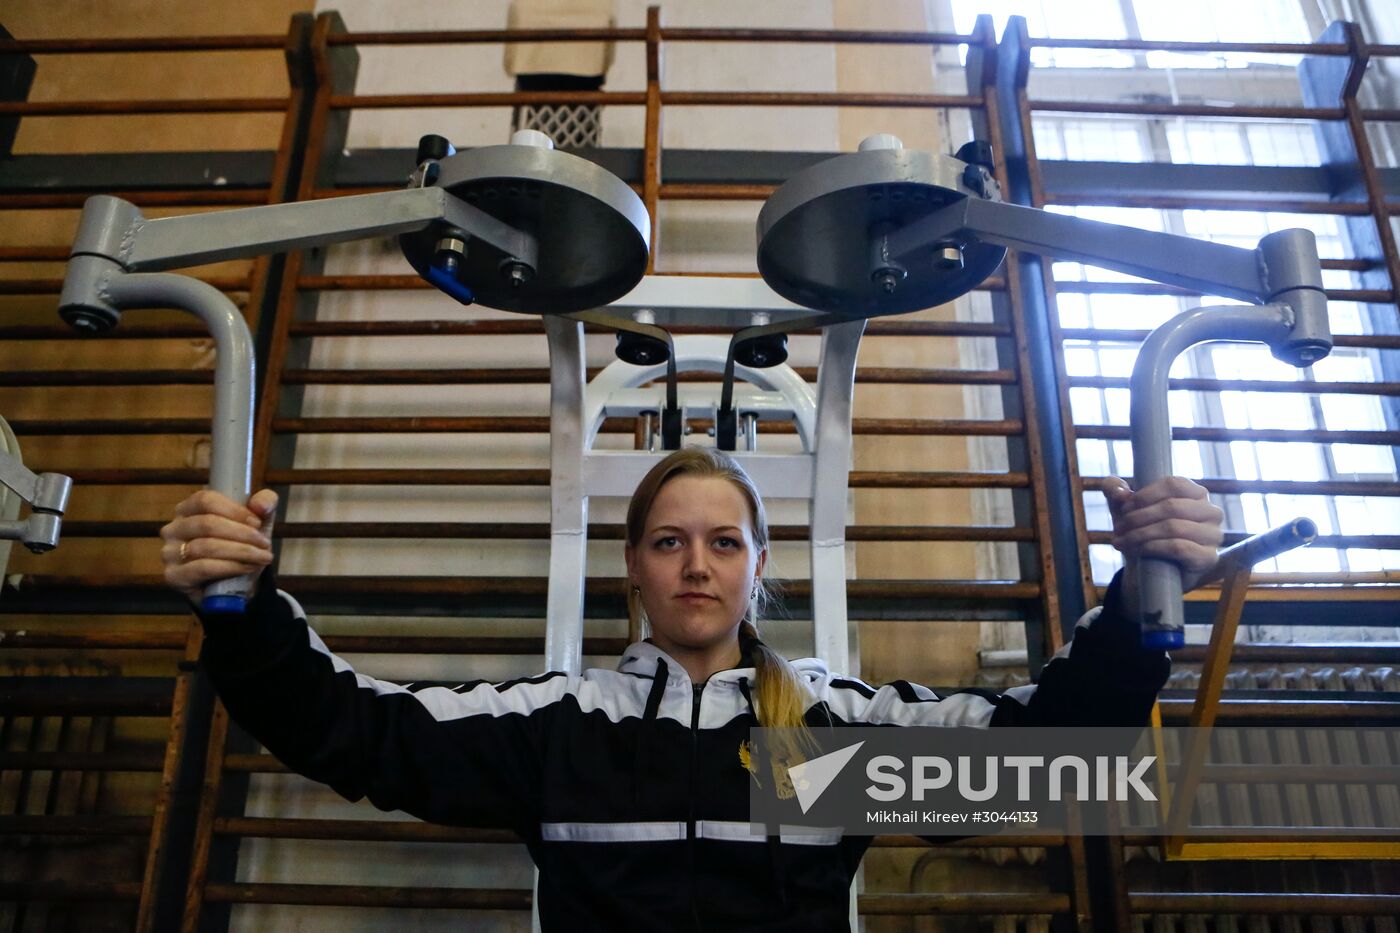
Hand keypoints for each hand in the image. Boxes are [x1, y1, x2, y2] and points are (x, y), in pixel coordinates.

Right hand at [160, 489, 277, 601]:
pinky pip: (202, 568)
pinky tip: (247, 568)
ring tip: (262, 557)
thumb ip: (265, 503)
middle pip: (207, 524)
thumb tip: (260, 505)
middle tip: (265, 544)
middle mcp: (174, 528)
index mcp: (189, 508)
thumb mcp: (258, 522)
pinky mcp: (174, 576)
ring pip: (206, 546)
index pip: (205, 500)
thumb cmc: (241, 546)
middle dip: (242, 534)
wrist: (235, 586)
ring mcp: (170, 553)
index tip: (258, 523)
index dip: (234, 510)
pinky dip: (230, 567)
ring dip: (241, 552)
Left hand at [1104, 476, 1222, 595]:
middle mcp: (1211, 511)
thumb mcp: (1125, 509)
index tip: (1122, 508)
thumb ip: (1115, 490)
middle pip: (1171, 507)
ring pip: (1173, 527)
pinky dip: (1152, 548)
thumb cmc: (1142, 532)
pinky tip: (1136, 551)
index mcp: (1196, 493)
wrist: (1149, 570)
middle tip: (1117, 529)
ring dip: (1140, 535)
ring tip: (1121, 542)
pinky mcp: (1209, 557)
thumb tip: (1117, 489)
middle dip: (1137, 518)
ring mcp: (1214, 535)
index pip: (1173, 484)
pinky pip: (1179, 547)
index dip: (1144, 495)